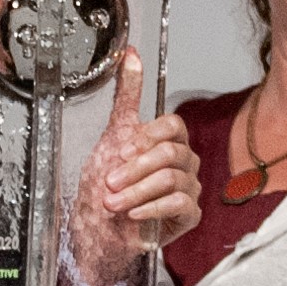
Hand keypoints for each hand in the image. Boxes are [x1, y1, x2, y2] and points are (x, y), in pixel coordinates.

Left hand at [72, 49, 202, 273]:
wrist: (98, 232)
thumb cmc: (105, 188)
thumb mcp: (111, 137)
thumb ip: (127, 97)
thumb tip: (130, 53)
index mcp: (168, 141)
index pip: (173, 126)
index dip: (147, 137)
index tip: (120, 151)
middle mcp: (183, 162)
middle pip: (172, 152)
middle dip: (135, 168)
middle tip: (109, 182)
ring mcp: (188, 188)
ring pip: (172, 178)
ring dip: (135, 191)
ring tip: (112, 203)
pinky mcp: (188, 215)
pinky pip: (180, 204)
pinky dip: (151, 208)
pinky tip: (133, 215)